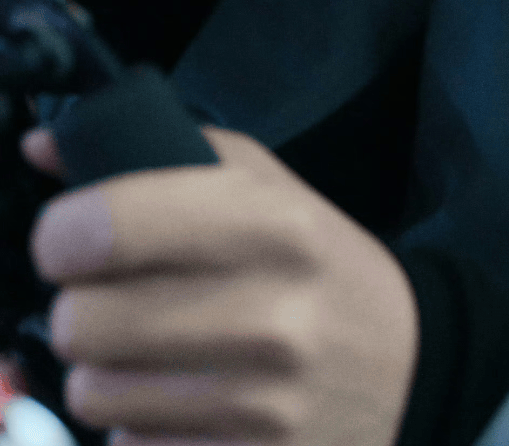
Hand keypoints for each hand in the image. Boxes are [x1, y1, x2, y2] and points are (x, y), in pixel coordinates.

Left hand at [22, 126, 418, 445]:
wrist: (409, 365)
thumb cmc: (320, 263)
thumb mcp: (269, 185)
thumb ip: (164, 150)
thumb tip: (44, 146)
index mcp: (270, 224)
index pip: (110, 226)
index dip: (64, 232)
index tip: (69, 238)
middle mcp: (266, 314)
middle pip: (82, 322)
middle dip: (80, 308)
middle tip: (107, 299)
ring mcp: (257, 405)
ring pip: (93, 394)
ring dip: (103, 372)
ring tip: (145, 351)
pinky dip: (137, 426)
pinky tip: (177, 398)